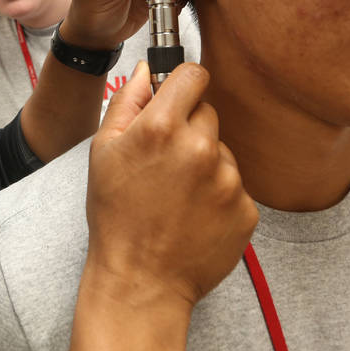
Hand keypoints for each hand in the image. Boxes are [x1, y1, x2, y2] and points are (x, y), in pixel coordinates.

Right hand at [84, 61, 257, 308]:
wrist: (141, 281)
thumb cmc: (115, 216)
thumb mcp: (103, 152)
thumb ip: (127, 102)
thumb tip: (147, 69)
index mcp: (163, 128)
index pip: (193, 74)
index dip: (181, 85)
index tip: (175, 100)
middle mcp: (201, 149)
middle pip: (208, 113)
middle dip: (189, 128)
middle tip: (164, 162)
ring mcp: (229, 181)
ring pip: (222, 151)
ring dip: (205, 164)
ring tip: (176, 196)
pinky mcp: (246, 210)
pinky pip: (235, 186)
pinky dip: (218, 196)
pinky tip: (193, 215)